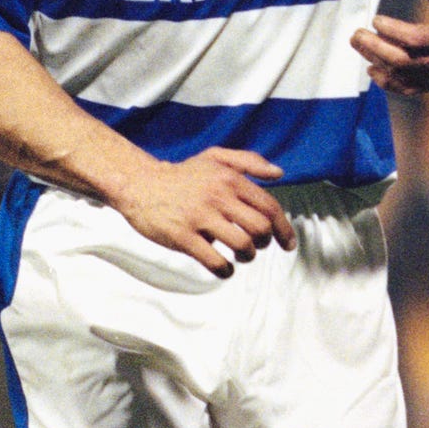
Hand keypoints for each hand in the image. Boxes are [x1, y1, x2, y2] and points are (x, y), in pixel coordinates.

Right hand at [109, 148, 296, 276]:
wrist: (140, 184)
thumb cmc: (182, 175)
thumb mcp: (215, 157)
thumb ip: (249, 161)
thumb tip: (279, 173)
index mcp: (229, 178)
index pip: (269, 206)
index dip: (284, 229)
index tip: (287, 244)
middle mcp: (218, 196)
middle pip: (260, 228)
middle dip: (264, 243)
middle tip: (255, 246)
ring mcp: (200, 217)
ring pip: (242, 245)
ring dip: (246, 256)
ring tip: (239, 255)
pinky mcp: (183, 237)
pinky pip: (214, 261)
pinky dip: (225, 270)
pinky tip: (223, 268)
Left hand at [350, 0, 428, 94]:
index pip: (415, 39)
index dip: (393, 31)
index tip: (376, 20)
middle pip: (400, 60)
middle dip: (375, 47)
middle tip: (357, 34)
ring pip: (398, 74)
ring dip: (374, 60)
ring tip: (358, 43)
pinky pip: (404, 88)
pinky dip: (385, 82)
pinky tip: (371, 69)